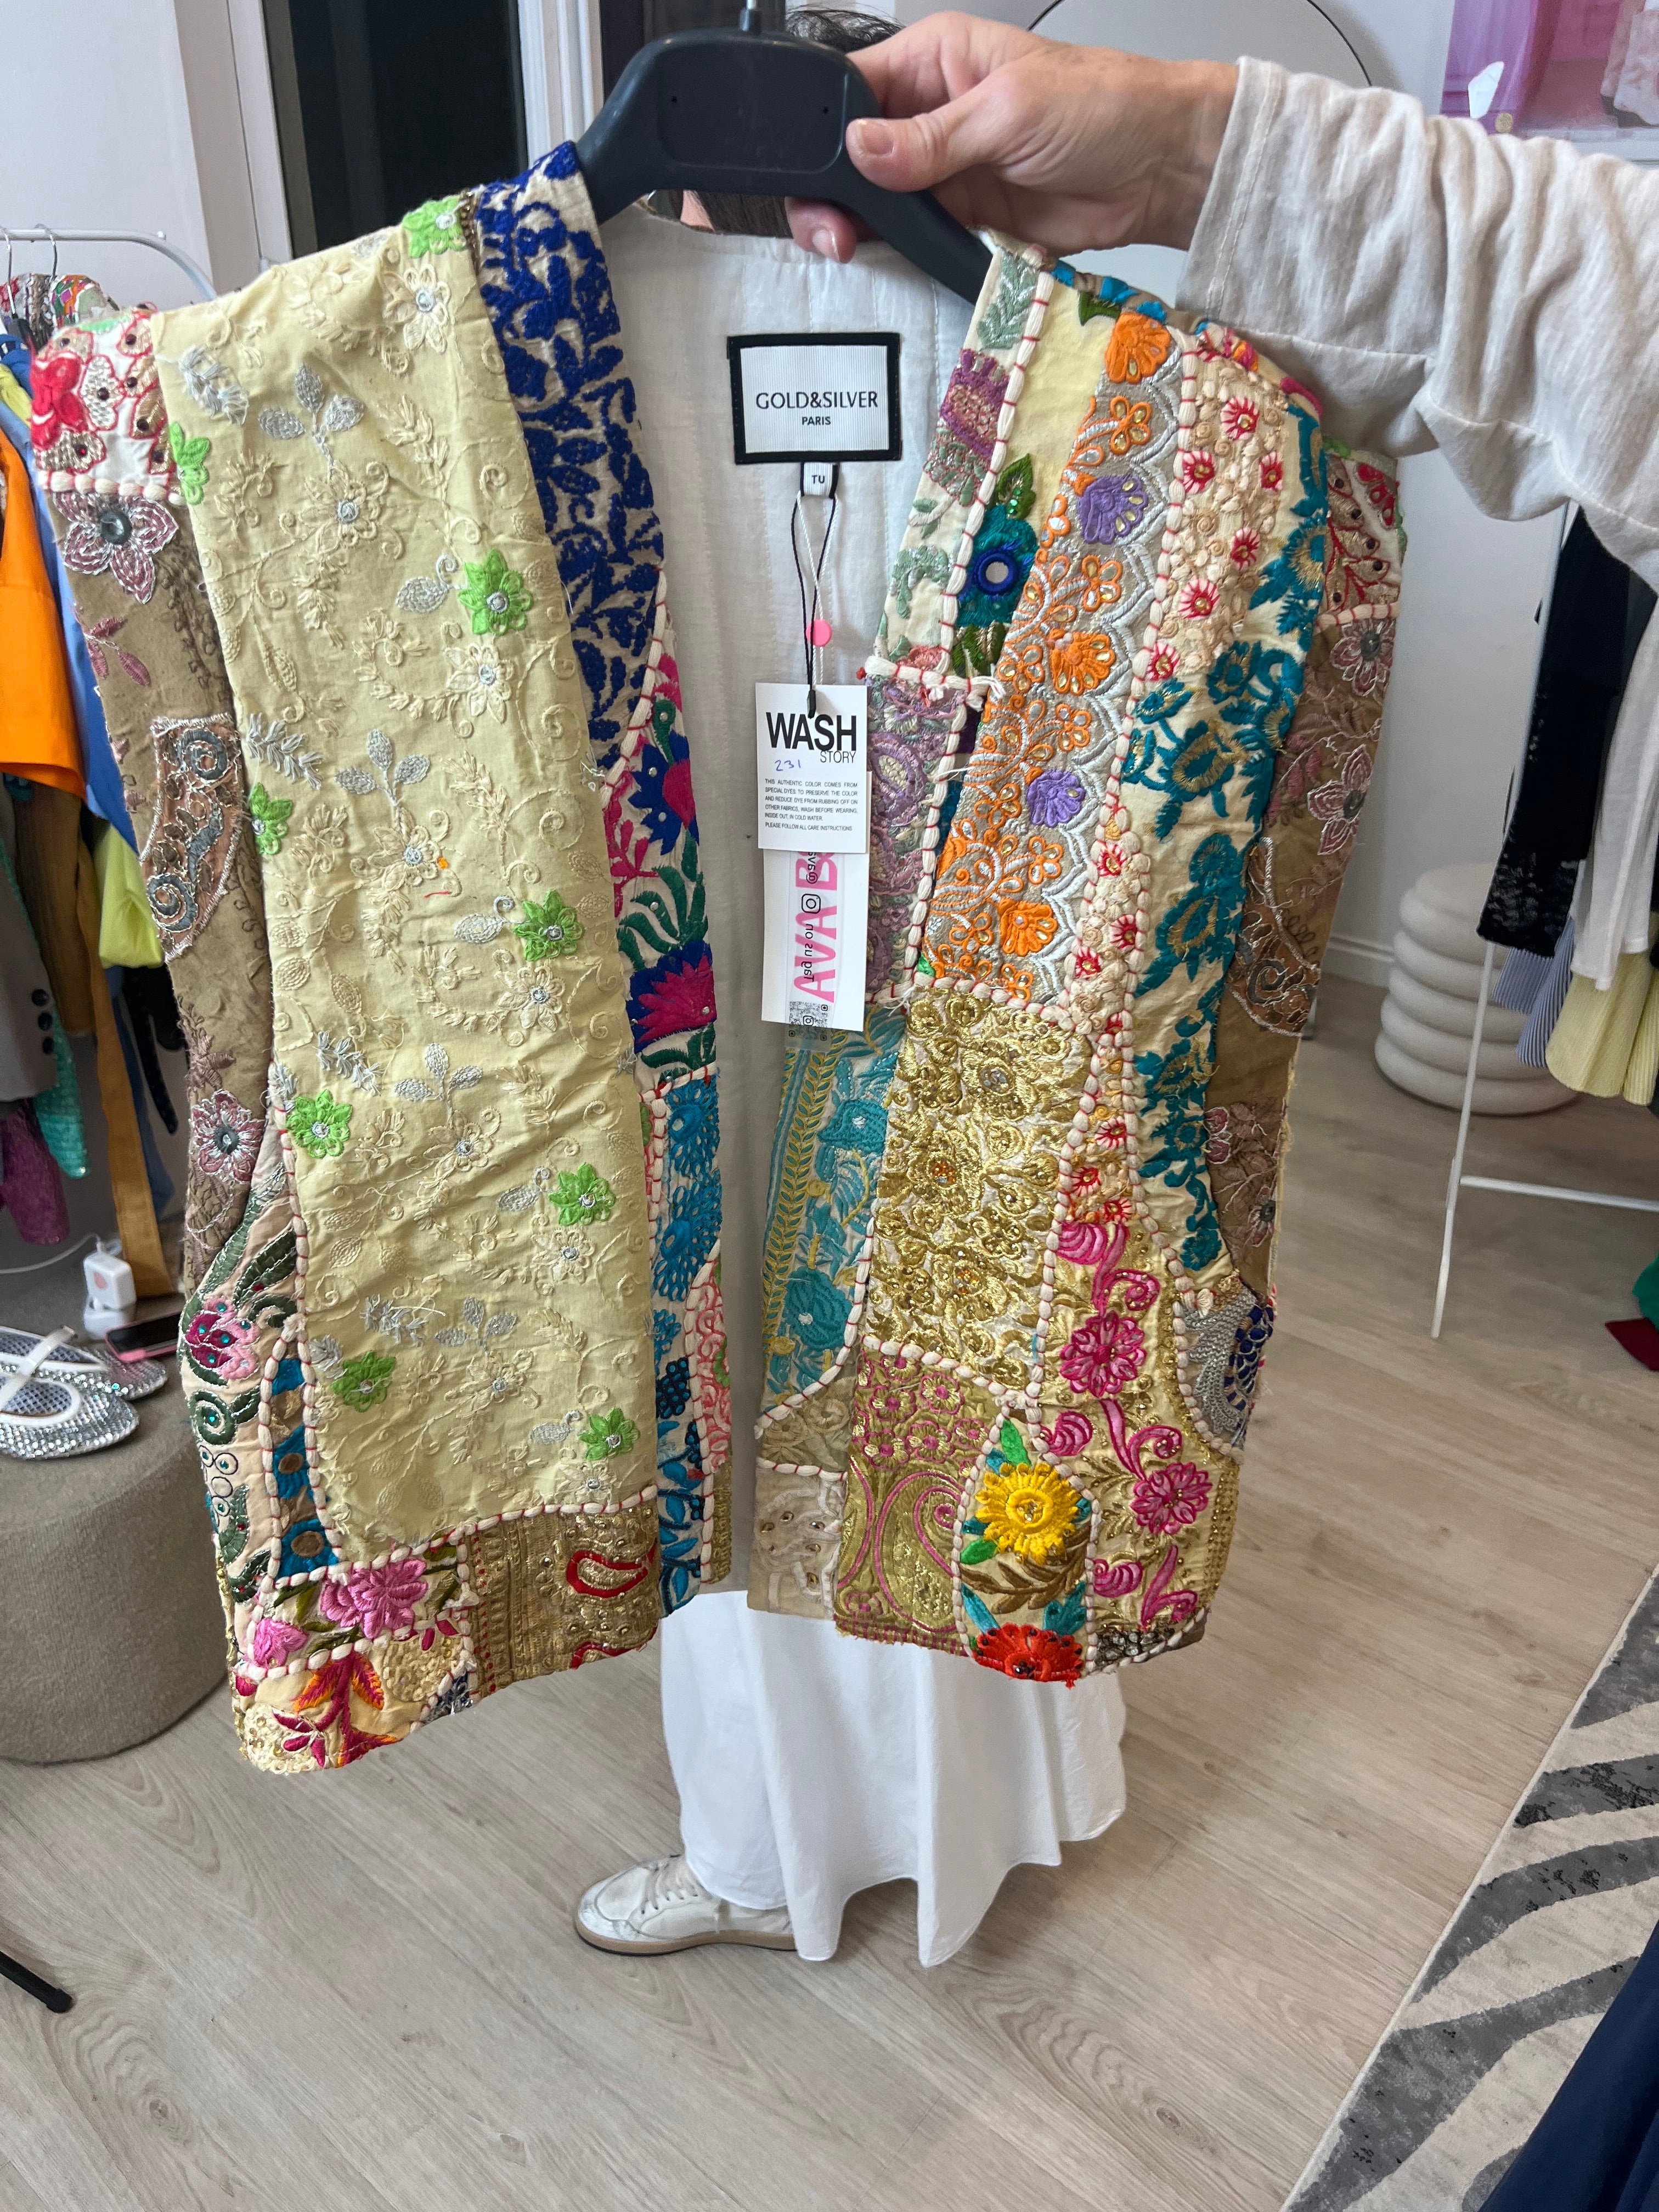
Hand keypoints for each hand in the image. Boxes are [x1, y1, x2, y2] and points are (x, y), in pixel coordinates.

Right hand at [786, 14, 1236, 263]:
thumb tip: (861, 148)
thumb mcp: (1009, 111)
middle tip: (833, 232)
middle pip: (851, 156)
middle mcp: (929, 114)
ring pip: (874, 204)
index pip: (851, 89)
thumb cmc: (1100, 107)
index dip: (825, 132)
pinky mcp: (961, 218)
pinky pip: (912, 240)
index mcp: (933, 62)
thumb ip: (932, 138)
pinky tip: (885, 264)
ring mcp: (942, 171)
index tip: (817, 177)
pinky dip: (897, 256)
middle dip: (833, 194)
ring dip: (860, 230)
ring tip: (851, 251)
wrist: (1156, 169)